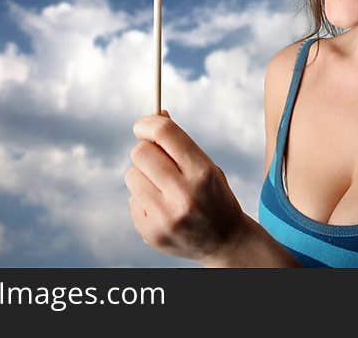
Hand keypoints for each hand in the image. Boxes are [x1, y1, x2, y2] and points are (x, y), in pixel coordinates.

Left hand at [125, 110, 247, 263]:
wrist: (226, 242)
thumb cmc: (215, 196)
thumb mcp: (207, 166)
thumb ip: (180, 144)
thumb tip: (157, 115)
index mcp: (202, 172)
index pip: (164, 133)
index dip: (149, 123)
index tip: (143, 125)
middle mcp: (183, 195)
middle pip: (140, 152)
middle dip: (145, 150)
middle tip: (155, 157)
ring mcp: (165, 217)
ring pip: (131, 175)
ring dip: (142, 175)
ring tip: (162, 187)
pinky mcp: (150, 233)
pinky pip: (132, 200)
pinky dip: (143, 199)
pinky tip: (162, 208)